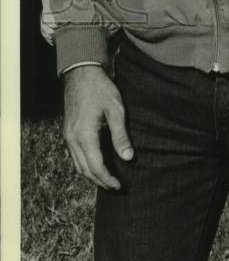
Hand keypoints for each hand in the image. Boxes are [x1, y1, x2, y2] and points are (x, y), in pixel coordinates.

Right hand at [63, 65, 133, 190]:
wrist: (81, 73)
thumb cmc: (101, 89)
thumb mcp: (116, 110)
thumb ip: (121, 135)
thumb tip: (128, 158)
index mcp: (85, 136)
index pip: (96, 167)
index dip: (108, 179)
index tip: (120, 186)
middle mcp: (73, 139)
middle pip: (85, 170)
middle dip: (100, 182)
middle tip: (116, 188)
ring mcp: (68, 136)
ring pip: (78, 165)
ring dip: (92, 176)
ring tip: (107, 181)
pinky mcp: (68, 131)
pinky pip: (75, 156)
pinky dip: (85, 165)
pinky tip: (96, 165)